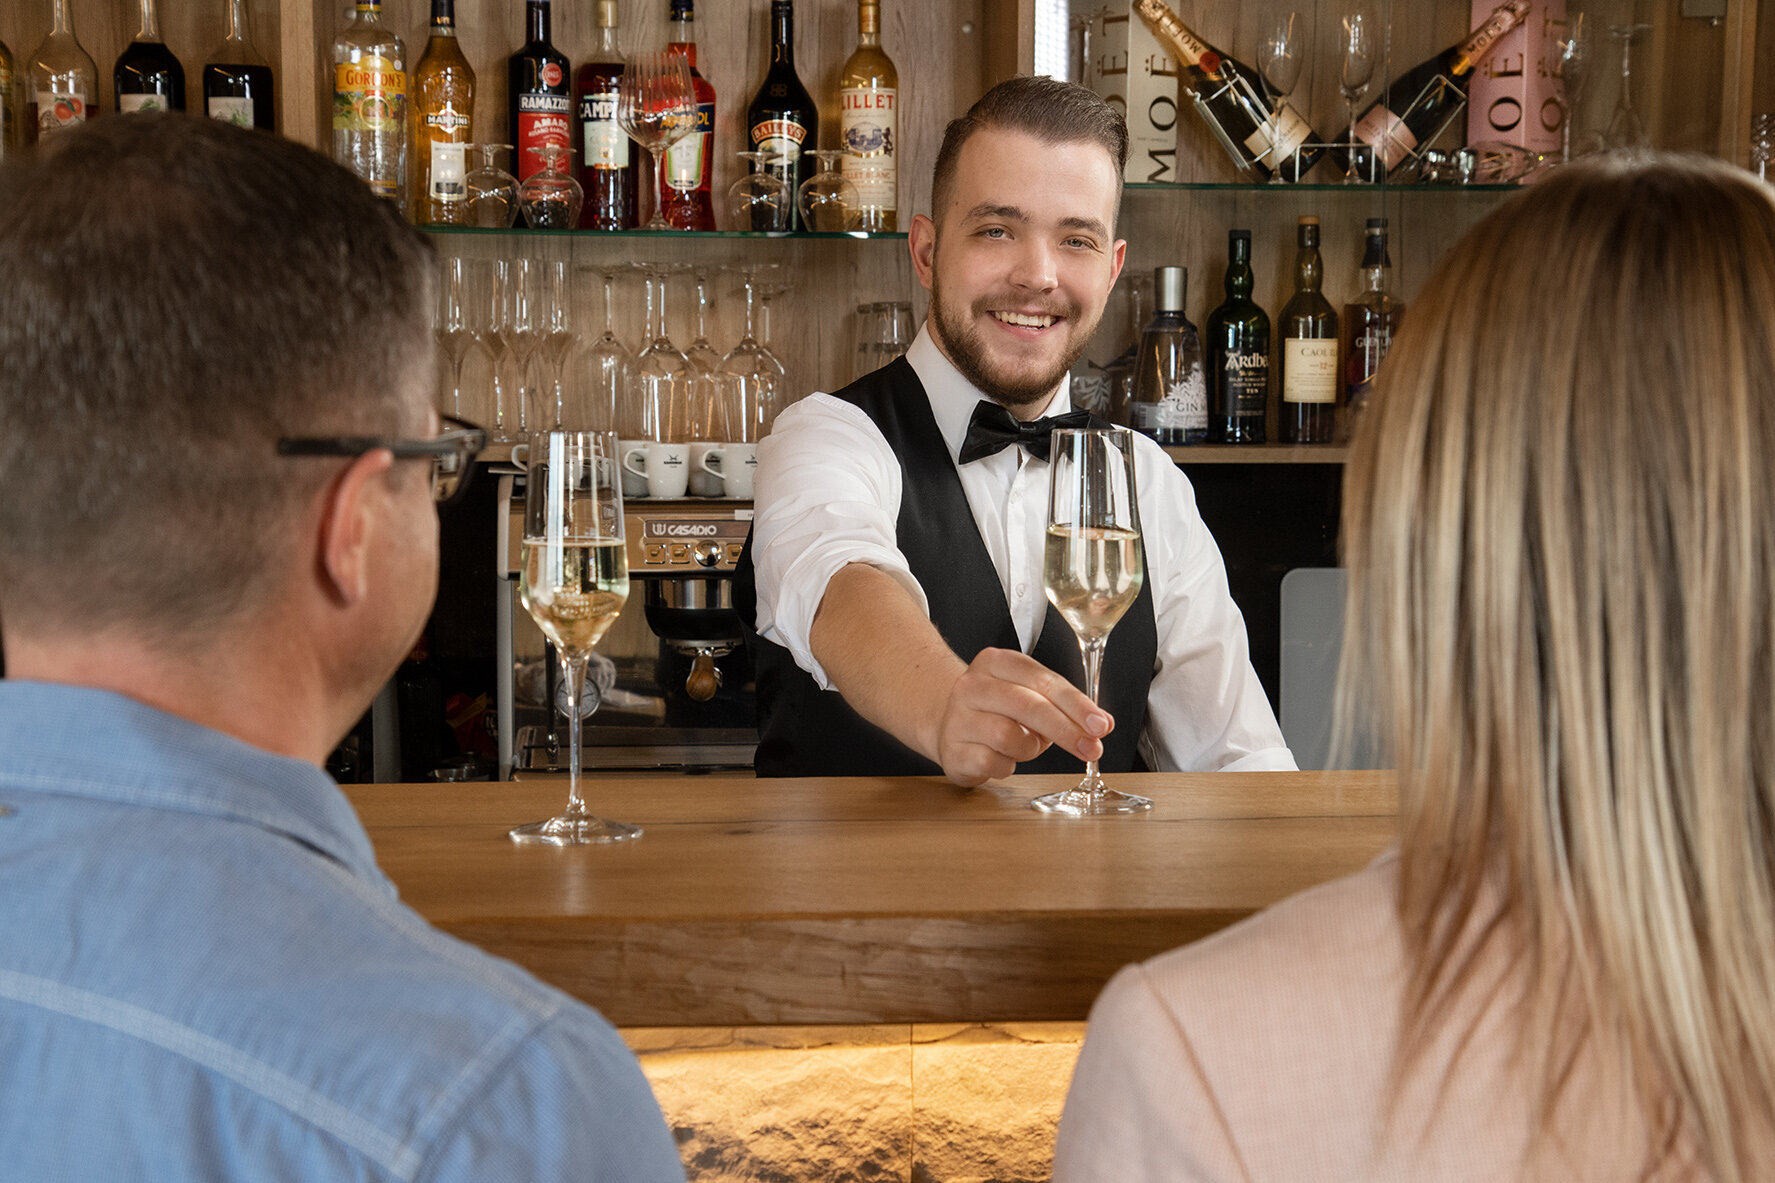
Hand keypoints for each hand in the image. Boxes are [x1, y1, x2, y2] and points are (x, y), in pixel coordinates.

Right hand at [933, 647, 1113, 786]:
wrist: (947, 725)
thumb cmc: (998, 710)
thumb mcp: (1028, 695)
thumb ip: (1063, 705)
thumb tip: (1101, 724)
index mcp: (995, 662)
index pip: (1043, 680)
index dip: (1076, 704)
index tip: (1101, 724)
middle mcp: (972, 685)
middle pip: (1028, 706)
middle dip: (1066, 730)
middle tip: (1091, 748)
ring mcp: (957, 717)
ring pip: (1009, 736)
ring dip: (1030, 748)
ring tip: (1025, 746)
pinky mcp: (952, 750)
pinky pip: (994, 763)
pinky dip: (1008, 765)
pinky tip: (1002, 758)